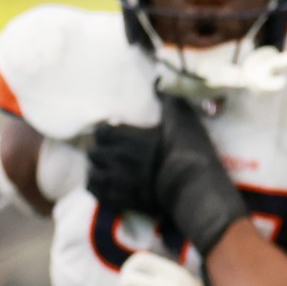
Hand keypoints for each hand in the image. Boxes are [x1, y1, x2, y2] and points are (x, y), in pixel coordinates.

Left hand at [85, 97, 246, 253]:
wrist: (194, 189)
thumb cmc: (189, 152)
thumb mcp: (183, 120)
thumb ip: (169, 101)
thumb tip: (158, 83)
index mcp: (130, 138)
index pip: (102, 132)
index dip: (105, 132)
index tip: (113, 133)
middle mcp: (119, 159)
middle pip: (94, 153)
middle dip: (99, 151)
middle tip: (109, 153)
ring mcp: (119, 182)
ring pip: (93, 174)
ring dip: (96, 170)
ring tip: (104, 170)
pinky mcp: (124, 202)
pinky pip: (98, 194)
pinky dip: (97, 188)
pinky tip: (104, 186)